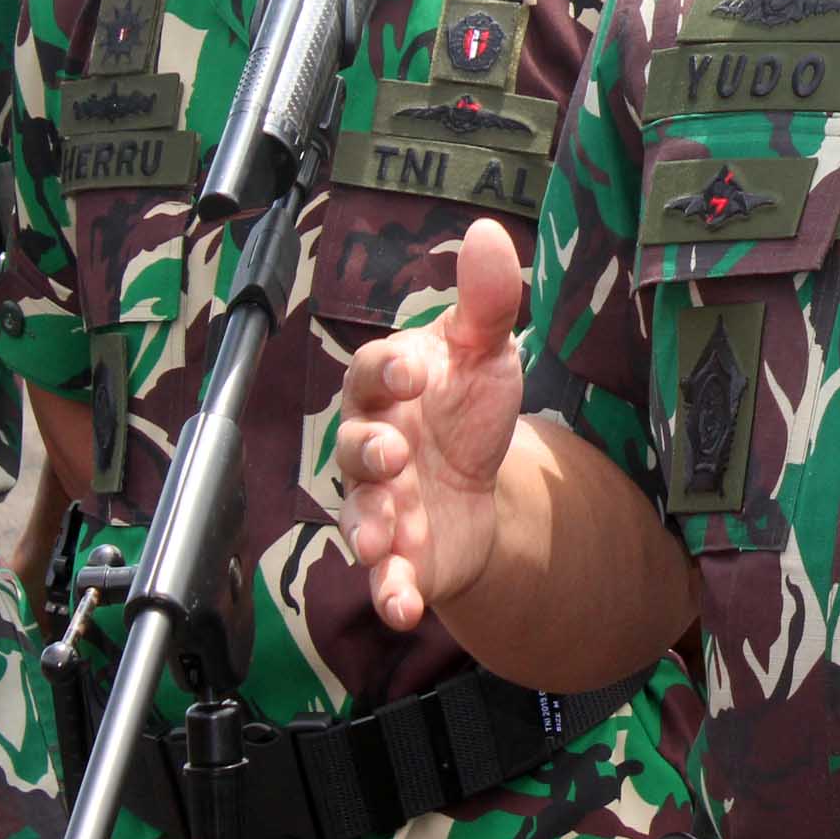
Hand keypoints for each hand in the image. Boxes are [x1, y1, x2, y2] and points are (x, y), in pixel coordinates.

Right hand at [335, 219, 528, 631]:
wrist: (483, 479)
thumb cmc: (468, 404)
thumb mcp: (487, 350)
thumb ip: (486, 299)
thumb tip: (486, 231)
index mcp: (389, 389)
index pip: (370, 373)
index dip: (385, 370)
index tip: (412, 369)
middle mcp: (374, 445)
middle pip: (353, 447)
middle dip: (367, 452)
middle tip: (393, 453)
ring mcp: (381, 503)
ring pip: (359, 514)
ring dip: (365, 527)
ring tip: (378, 540)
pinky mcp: (399, 554)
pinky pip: (383, 577)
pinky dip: (388, 592)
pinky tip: (402, 608)